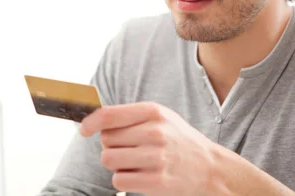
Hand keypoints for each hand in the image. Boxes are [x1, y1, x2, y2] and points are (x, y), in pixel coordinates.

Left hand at [80, 102, 222, 195]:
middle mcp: (154, 132)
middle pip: (106, 140)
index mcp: (153, 112)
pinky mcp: (155, 181)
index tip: (84, 129)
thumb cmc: (180, 140)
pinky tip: (140, 175)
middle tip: (131, 148)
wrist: (210, 168)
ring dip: (116, 164)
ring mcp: (155, 157)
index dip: (90, 122)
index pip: (109, 115)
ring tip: (135, 162)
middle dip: (112, 145)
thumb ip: (130, 116)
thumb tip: (94, 119)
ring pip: (108, 160)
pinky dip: (124, 180)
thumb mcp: (161, 118)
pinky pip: (118, 180)